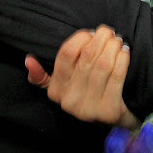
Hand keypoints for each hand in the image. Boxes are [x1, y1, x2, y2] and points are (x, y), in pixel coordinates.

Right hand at [25, 25, 139, 128]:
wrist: (110, 120)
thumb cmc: (86, 93)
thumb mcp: (62, 86)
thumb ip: (42, 75)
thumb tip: (28, 60)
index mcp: (55, 90)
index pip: (66, 54)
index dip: (81, 38)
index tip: (91, 33)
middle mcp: (69, 100)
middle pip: (87, 57)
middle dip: (100, 38)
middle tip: (108, 32)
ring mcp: (89, 108)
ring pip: (103, 64)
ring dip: (113, 47)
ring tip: (117, 41)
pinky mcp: (109, 111)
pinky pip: (117, 76)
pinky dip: (122, 59)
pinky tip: (124, 52)